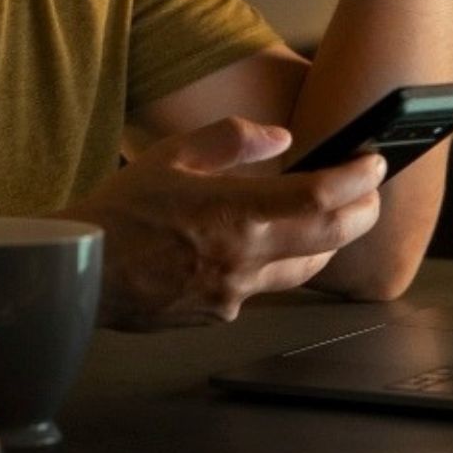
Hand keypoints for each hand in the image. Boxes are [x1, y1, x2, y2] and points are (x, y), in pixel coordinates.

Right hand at [57, 117, 385, 328]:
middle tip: (369, 189)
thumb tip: (280, 138)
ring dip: (327, 240)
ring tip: (330, 214)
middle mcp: (244, 258)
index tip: (374, 162)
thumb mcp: (171, 155)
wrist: (79, 271)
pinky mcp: (222, 314)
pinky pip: (266, 286)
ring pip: (306, 268)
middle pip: (332, 239)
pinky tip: (263, 243)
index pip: (322, 197)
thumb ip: (232, 139)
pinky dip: (277, 261)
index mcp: (234, 213)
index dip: (358, 178)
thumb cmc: (118, 211)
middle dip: (362, 211)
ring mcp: (235, 293)